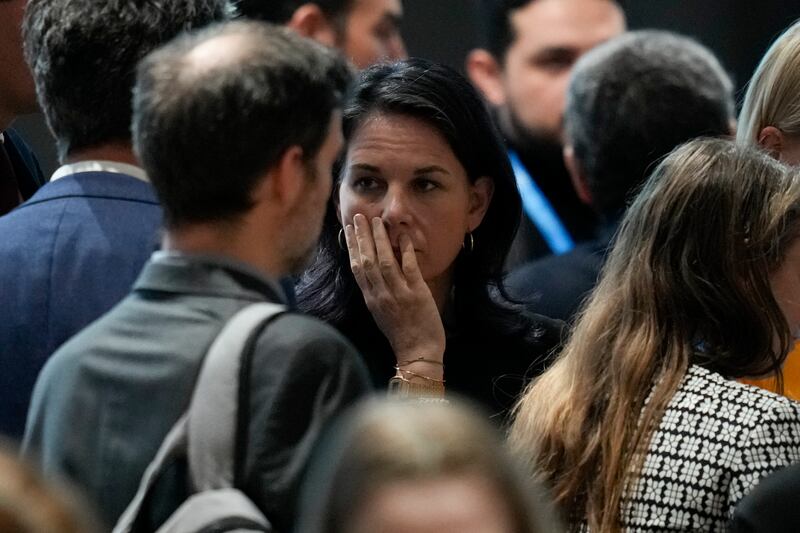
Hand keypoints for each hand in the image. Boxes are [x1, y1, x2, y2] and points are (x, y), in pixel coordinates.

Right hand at [344, 214, 444, 368]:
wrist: (417, 353)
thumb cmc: (401, 335)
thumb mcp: (381, 313)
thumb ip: (376, 292)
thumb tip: (373, 272)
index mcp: (371, 298)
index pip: (356, 268)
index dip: (352, 247)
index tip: (348, 229)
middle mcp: (380, 294)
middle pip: (367, 261)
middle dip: (361, 237)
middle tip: (358, 217)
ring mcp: (398, 294)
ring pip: (385, 262)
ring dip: (380, 240)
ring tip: (377, 221)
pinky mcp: (417, 294)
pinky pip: (409, 268)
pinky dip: (406, 251)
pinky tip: (403, 236)